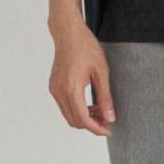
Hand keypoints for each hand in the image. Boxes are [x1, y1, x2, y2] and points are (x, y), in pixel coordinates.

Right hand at [48, 15, 116, 135]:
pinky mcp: (53, 86)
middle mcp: (59, 91)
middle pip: (74, 121)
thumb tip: (110, 117)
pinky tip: (89, 103)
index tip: (108, 130)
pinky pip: (64, 106)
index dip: (96, 128)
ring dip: (84, 117)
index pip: (82, 119)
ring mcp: (54, 89)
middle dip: (91, 124)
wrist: (68, 33)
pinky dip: (77, 109)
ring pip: (68, 115)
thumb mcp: (101, 72)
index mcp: (71, 88)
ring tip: (100, 110)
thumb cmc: (86, 47)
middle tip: (107, 119)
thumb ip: (105, 97)